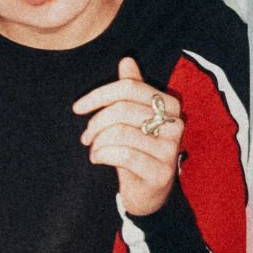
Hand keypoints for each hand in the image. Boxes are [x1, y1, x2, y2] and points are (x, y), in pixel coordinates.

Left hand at [73, 57, 182, 215]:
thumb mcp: (132, 118)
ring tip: (93, 149)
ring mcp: (170, 149)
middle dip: (96, 122)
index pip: (129, 87)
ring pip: (120, 132)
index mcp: (168, 105)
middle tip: (86, 136)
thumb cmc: (137, 148)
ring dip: (97, 141)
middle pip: (123, 109)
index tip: (77, 108)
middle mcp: (174, 124)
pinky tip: (97, 159)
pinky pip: (123, 155)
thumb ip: (131, 91)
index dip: (99, 95)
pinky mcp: (161, 173)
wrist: (148, 193)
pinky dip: (102, 155)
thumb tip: (127, 60)